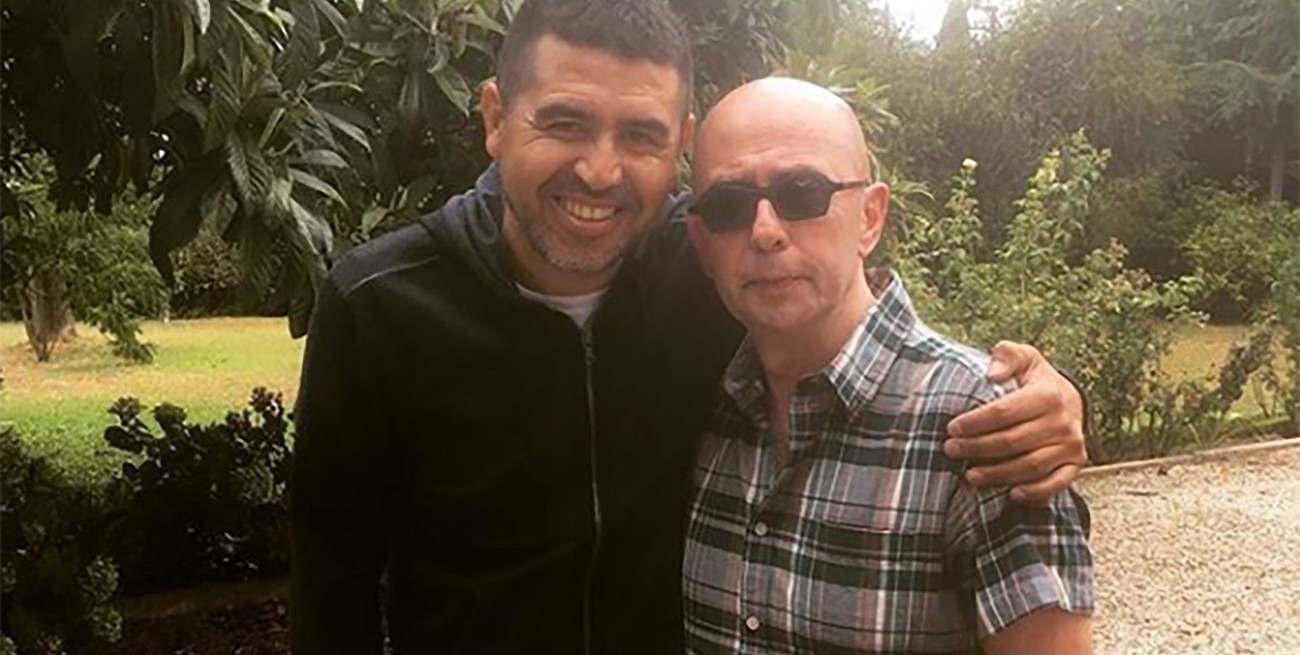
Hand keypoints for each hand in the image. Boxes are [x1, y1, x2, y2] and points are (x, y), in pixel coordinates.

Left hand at [943, 341, 1087, 502]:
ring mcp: (1071, 445)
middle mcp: (1063, 422)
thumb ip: (1006, 356)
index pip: (1004, 412)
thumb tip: (993, 374)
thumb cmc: (1035, 380)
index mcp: (1048, 394)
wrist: (1070, 399)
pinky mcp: (1075, 464)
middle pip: (1012, 442)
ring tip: (969, 475)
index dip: (975, 422)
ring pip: (1029, 466)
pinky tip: (1010, 494)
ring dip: (997, 474)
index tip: (952, 428)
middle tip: (951, 450)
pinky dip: (1034, 492)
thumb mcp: (1023, 357)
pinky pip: (1055, 484)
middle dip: (977, 448)